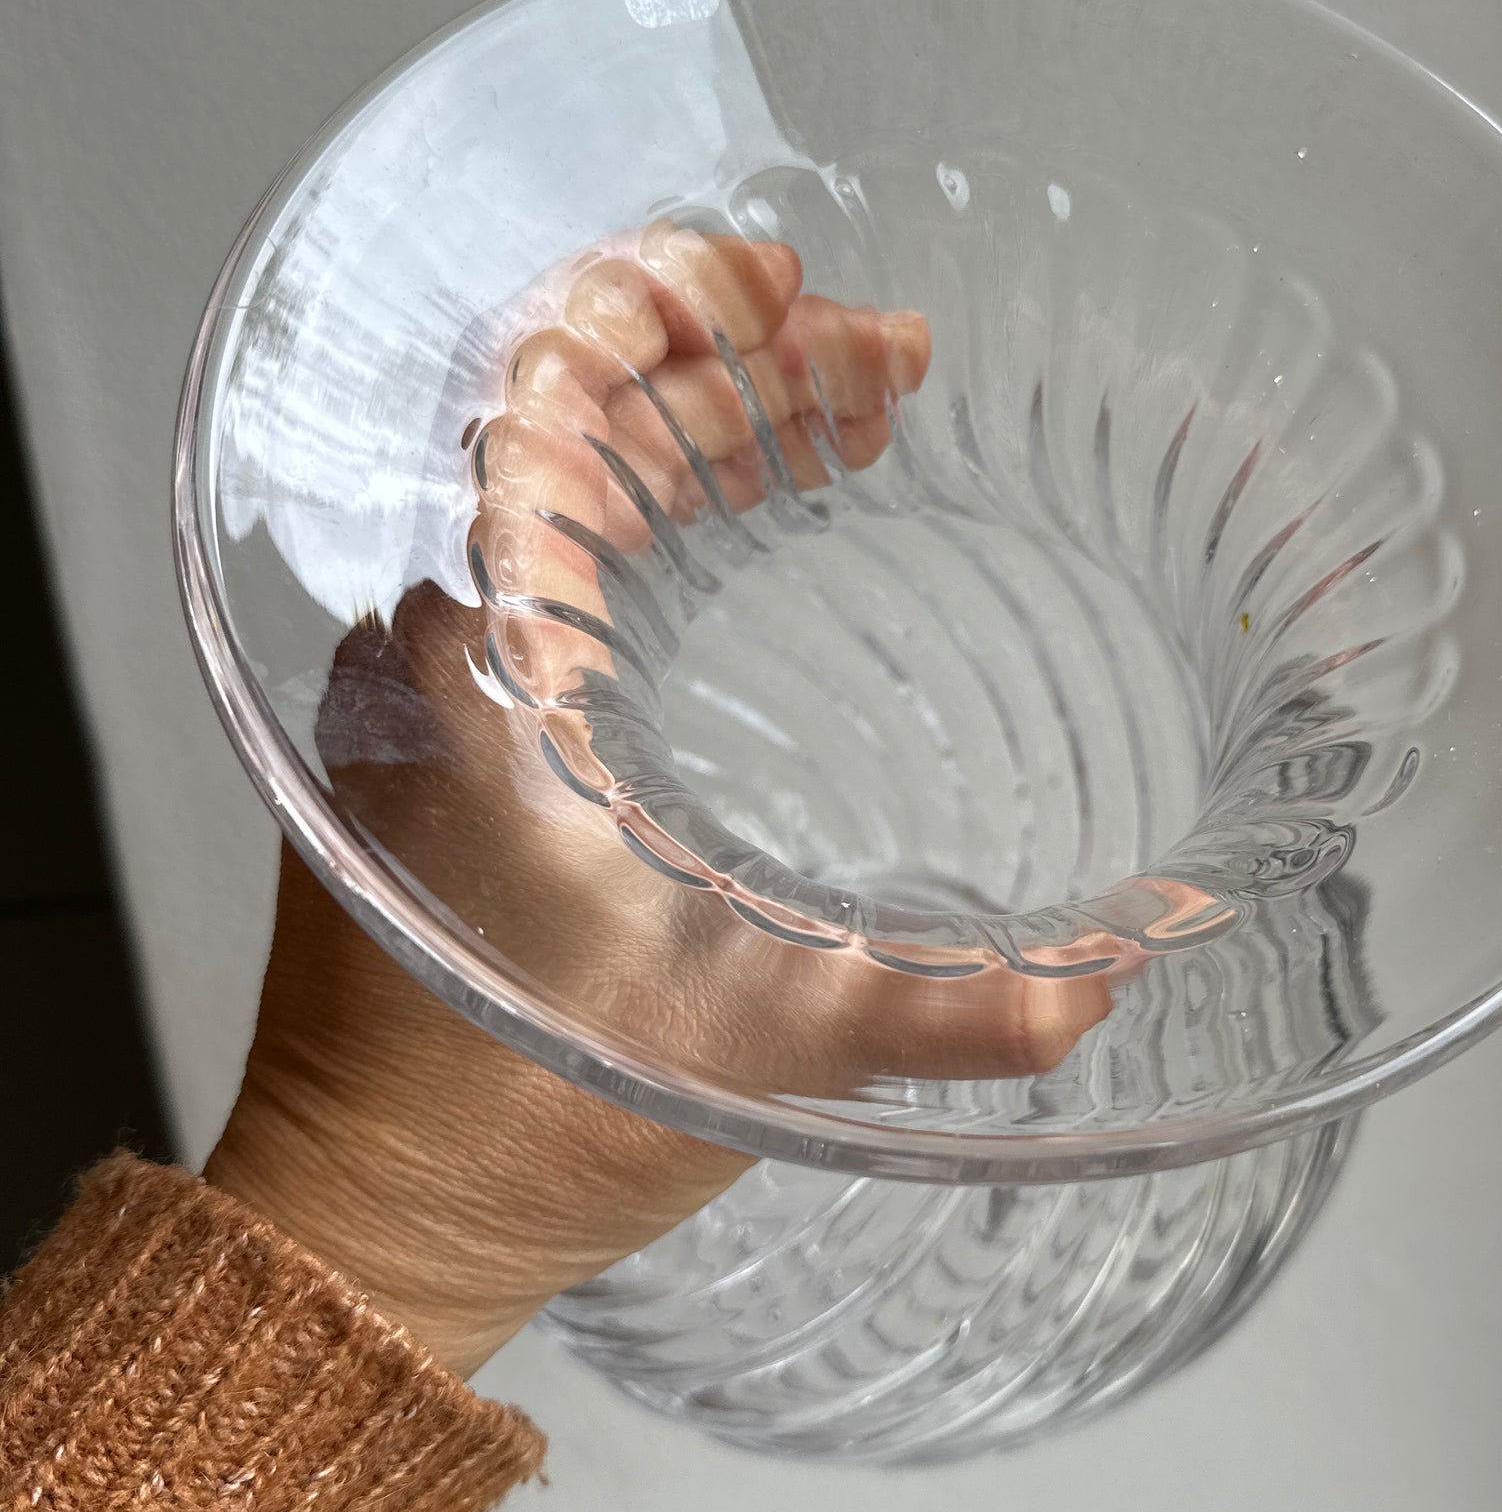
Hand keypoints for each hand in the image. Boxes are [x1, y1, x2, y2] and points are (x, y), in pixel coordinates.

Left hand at [205, 225, 1108, 1375]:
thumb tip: (1118, 975)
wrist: (374, 1229)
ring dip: (699, 436)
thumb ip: (950, 1008)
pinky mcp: (443, 747)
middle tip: (880, 363)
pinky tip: (748, 532)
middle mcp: (420, 645)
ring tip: (841, 423)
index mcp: (470, 662)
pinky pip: (543, 566)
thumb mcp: (757, 1045)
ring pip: (558, 489)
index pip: (539, 395)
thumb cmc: (511, 1124)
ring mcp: (423, 691)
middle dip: (731, 365)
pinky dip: (648, 520)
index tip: (789, 282)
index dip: (663, 301)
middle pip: (566, 422)